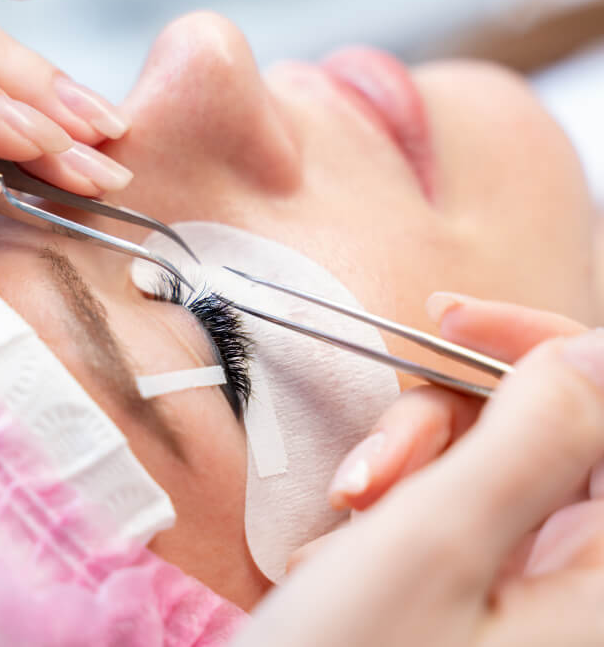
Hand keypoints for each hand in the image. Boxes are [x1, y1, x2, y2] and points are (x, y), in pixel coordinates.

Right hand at [239, 328, 603, 646]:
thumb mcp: (432, 546)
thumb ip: (533, 434)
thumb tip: (596, 348)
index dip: (541, 347)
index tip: (449, 322)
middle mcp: (588, 592)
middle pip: (554, 439)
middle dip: (452, 424)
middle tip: (372, 464)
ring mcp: (544, 600)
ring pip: (500, 472)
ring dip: (416, 472)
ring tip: (347, 519)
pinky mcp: (498, 605)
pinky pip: (469, 517)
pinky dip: (406, 513)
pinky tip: (349, 551)